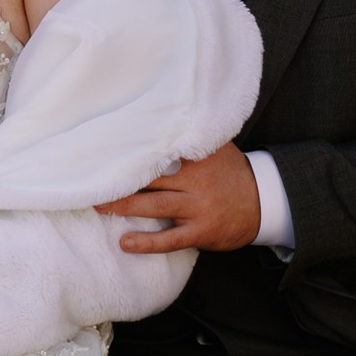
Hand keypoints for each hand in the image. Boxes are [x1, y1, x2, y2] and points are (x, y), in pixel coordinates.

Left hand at [97, 144, 262, 255]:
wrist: (264, 202)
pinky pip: (170, 240)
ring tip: (99, 206)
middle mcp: (198, 180)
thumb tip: (159, 113)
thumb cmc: (231, 172)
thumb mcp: (217, 147)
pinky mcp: (201, 232)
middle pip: (151, 179)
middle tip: (91, 179)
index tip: (106, 148)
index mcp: (198, 156)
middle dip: (121, 180)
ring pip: (155, 207)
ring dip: (124, 207)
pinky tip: (126, 243)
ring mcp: (199, 207)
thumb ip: (191, 135)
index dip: (132, 152)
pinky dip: (147, 243)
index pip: (160, 150)